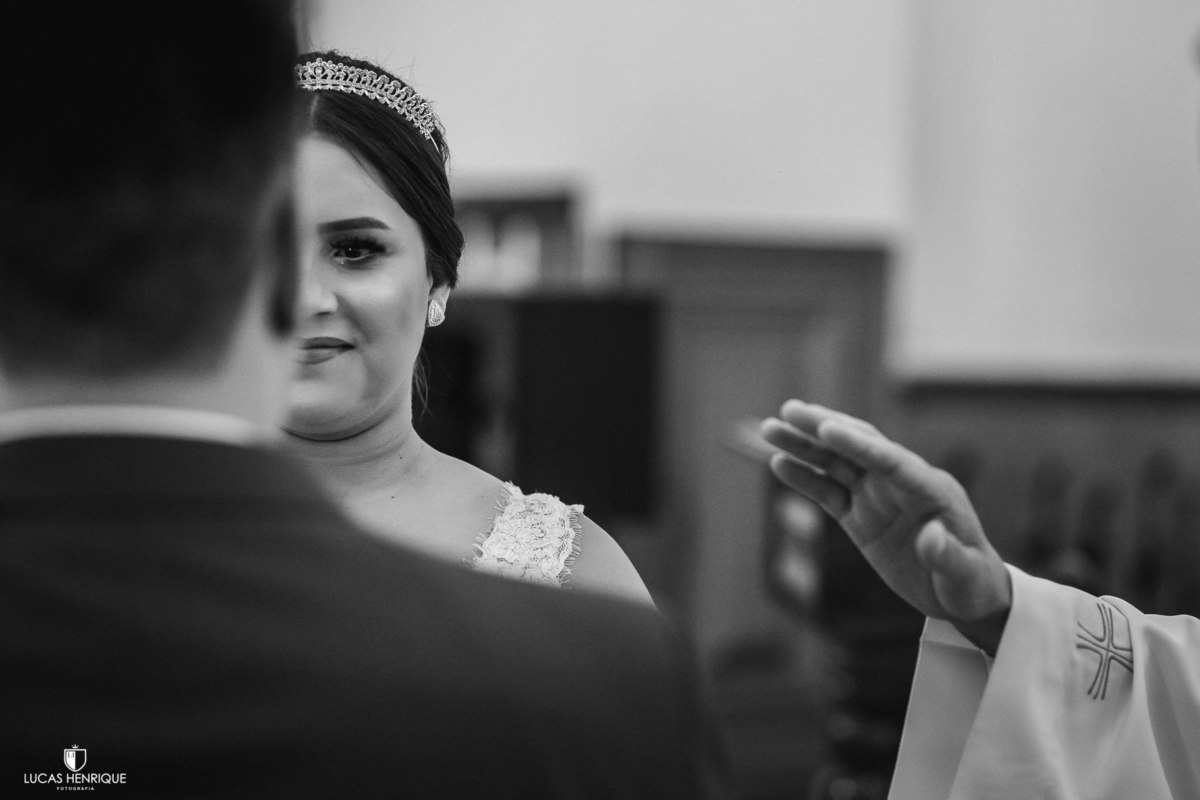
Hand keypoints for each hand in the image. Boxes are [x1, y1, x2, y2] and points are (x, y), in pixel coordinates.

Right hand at [759, 400, 1011, 653]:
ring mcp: (877, 498)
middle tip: (788, 410)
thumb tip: (930, 538)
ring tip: (769, 429)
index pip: (890, 459)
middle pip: (857, 447)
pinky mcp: (859, 517)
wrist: (962, 596)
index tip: (826, 428)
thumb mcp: (964, 573)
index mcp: (930, 489)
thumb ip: (947, 555)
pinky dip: (804, 478)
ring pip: (835, 464)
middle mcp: (899, 484)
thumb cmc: (970, 582)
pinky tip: (779, 463)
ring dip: (803, 446)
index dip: (858, 444)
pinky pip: (827, 492)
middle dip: (822, 427)